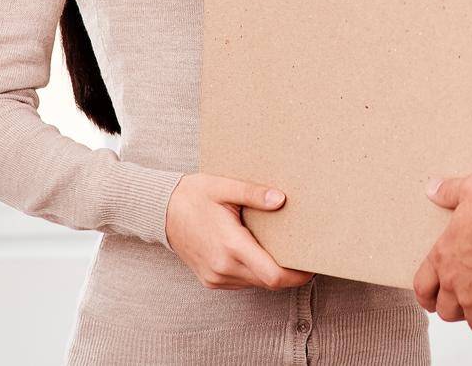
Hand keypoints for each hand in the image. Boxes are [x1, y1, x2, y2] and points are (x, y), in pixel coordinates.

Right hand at [165, 173, 313, 289]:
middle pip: (269, 282)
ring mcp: (215, 277)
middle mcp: (223, 267)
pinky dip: (254, 272)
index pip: (273, 276)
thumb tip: (281, 199)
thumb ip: (254, 193)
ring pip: (256, 283)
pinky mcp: (211, 280)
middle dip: (289, 272)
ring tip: (280, 248)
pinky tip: (257, 251)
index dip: (297, 276)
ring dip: (270, 271)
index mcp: (231, 246)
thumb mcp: (224, 187)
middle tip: (302, 251)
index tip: (312, 264)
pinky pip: (241, 282)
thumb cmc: (193, 196)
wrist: (160, 211)